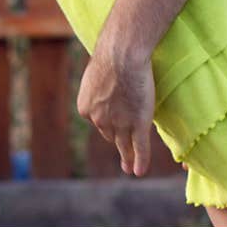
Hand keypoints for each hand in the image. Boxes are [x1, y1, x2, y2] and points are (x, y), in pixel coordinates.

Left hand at [77, 48, 154, 175]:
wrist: (122, 53)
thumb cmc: (110, 57)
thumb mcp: (96, 76)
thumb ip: (98, 90)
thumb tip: (103, 91)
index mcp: (85, 108)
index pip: (97, 121)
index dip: (107, 118)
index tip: (114, 115)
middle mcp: (99, 120)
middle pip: (109, 132)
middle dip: (116, 134)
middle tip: (123, 148)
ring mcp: (120, 123)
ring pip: (124, 145)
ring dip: (127, 158)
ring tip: (128, 168)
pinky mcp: (138, 123)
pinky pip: (140, 148)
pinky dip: (140, 161)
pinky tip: (139, 172)